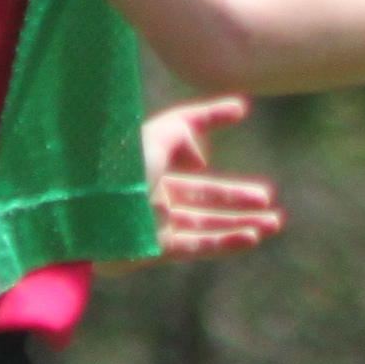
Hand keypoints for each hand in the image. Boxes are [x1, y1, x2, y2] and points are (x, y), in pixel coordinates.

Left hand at [128, 97, 282, 264]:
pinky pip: (196, 246)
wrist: (90, 215)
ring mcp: (153, 222)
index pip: (185, 150)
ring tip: (274, 224)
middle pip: (201, 195)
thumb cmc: (121, 171)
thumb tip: (208, 148)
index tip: (241, 114)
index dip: (210, 123)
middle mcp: (150, 192)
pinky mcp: (154, 249)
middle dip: (237, 199)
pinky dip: (226, 242)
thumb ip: (188, 126)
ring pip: (204, 223)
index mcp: (146, 161)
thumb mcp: (158, 137)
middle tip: (268, 201)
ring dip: (240, 223)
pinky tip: (252, 238)